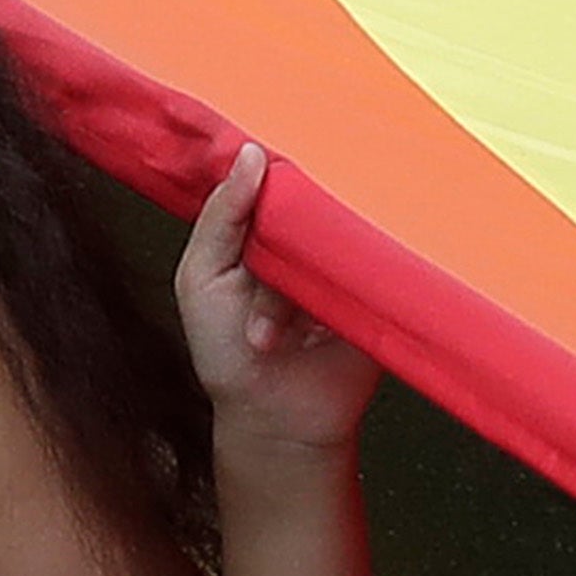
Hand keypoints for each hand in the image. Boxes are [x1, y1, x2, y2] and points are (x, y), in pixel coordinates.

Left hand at [173, 145, 377, 464]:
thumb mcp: (200, 278)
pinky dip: (350, 286)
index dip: (271, 178)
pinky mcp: (376, 292)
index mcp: (263, 231)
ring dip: (301, 288)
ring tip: (276, 337)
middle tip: (264, 288)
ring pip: (338, 238)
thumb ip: (219, 217)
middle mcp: (304, 242)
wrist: (274, 420)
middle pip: (312, 205)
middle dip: (286, 240)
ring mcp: (341, 266)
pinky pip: (375, 268)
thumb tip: (251, 156)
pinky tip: (322, 318)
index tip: (267, 178)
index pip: (274, 182)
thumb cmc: (227, 354)